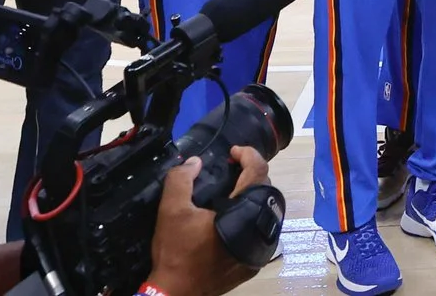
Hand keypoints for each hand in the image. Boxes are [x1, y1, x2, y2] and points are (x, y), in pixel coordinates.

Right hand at [147, 147, 271, 295]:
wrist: (176, 292)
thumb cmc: (175, 252)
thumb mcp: (171, 211)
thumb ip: (180, 180)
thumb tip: (195, 162)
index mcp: (243, 212)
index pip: (259, 172)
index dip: (249, 155)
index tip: (234, 152)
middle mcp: (258, 229)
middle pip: (265, 190)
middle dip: (250, 174)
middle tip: (231, 170)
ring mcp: (258, 248)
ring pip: (264, 212)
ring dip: (251, 197)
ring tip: (231, 192)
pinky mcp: (253, 262)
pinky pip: (259, 231)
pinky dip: (249, 219)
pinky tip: (231, 219)